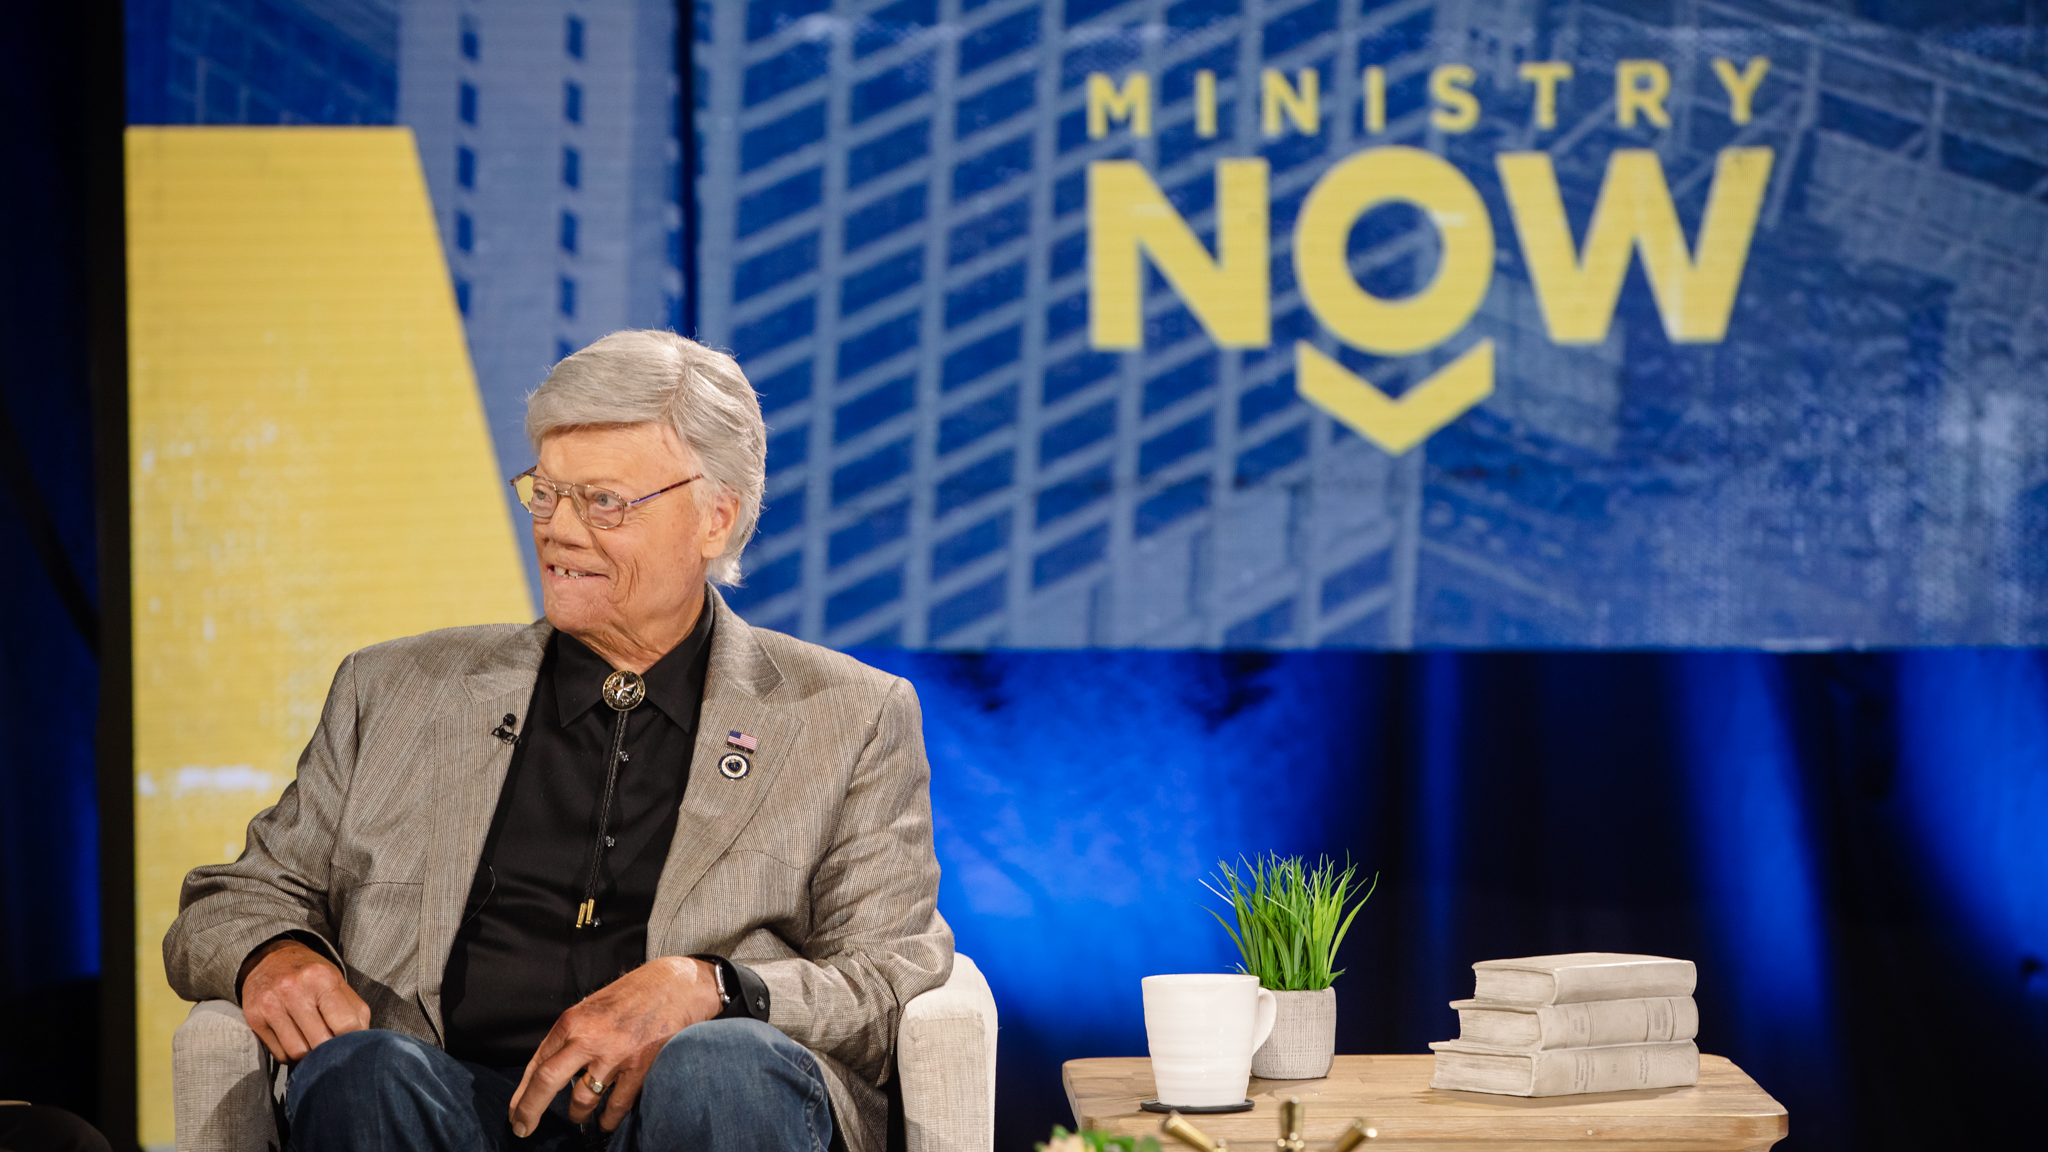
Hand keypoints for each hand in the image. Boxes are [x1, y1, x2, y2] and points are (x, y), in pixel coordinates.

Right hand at [238, 938, 371, 1063]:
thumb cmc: (311, 976)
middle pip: (321, 1042)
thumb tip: (362, 1045)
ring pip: (298, 1052)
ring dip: (310, 1058)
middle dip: (331, 1053)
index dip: (353, 1043)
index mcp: (322, 979)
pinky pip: (279, 1053)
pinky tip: (297, 1043)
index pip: (345, 1025)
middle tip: (335, 1052)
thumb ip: (355, 1013)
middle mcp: (294, 990)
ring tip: (315, 1047)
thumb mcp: (338, 983)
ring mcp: (272, 1005)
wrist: (270, 959)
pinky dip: (292, 1056)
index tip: (355, 1048)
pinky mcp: (254, 1019)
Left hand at [509, 956, 724, 1136]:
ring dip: (577, 1114)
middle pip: (547, 1082)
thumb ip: (573, 1033)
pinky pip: (616, 1106)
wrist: (678, 983)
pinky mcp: (639, 1068)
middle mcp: (588, 1037)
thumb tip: (552, 1066)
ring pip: (581, 1100)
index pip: (537, 1063)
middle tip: (523, 1129)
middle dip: (529, 1111)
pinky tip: (606, 1121)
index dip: (521, 1094)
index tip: (515, 1113)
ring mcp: (614, 1055)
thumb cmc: (635, 992)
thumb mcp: (594, 1005)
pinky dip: (608, 1120)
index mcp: (573, 1020)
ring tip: (580, 1116)